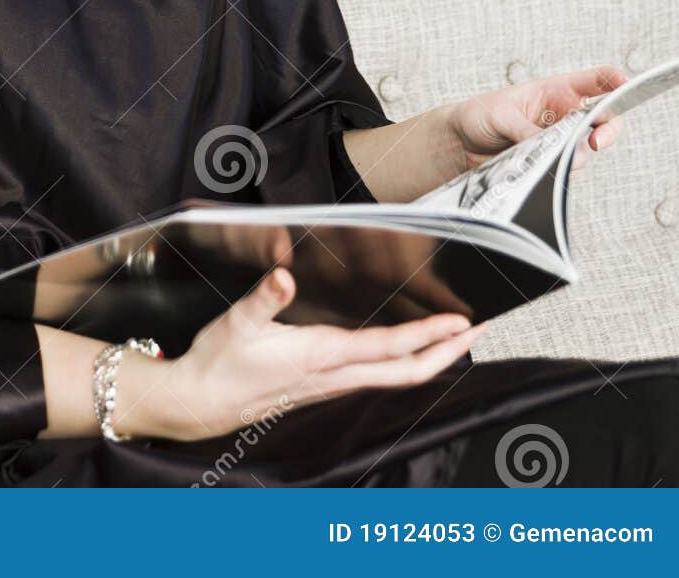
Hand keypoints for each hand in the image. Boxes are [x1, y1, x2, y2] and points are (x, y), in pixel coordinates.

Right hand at [118, 265, 485, 442]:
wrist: (199, 404)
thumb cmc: (219, 363)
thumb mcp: (237, 323)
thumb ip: (264, 298)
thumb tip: (284, 274)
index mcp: (322, 356)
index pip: (389, 348)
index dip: (429, 337)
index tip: (461, 324)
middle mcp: (334, 375)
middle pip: (407, 372)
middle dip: (448, 353)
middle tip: (479, 330)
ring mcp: (330, 384)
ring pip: (394, 376)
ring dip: (429, 358)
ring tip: (453, 338)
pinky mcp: (321, 386)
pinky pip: (374, 376)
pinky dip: (400, 362)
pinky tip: (401, 351)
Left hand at [444, 64, 627, 179]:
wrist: (457, 144)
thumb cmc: (479, 116)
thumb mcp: (502, 116)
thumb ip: (530, 132)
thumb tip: (558, 150)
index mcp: (555, 90)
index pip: (596, 81)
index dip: (615, 81)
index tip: (626, 84)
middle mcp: (564, 115)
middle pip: (605, 120)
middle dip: (608, 130)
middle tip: (596, 141)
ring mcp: (560, 141)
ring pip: (587, 150)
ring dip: (575, 155)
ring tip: (547, 155)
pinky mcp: (551, 164)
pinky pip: (568, 170)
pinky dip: (561, 172)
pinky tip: (542, 169)